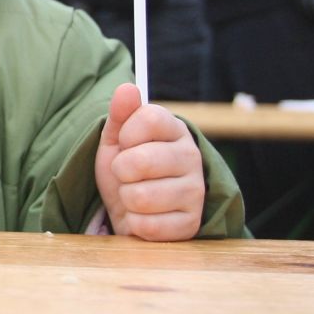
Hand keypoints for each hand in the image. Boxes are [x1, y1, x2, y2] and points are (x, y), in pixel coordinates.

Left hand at [93, 83, 204, 240]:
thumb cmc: (127, 169)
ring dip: (127, 199)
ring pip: (140, 196)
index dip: (126, 133)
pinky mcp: (191, 224)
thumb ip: (121, 113)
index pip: (148, 118)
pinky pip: (147, 225)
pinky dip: (135, 223)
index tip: (125, 143)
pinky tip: (144, 216)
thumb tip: (127, 88)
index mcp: (176, 129)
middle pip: (140, 160)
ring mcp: (195, 191)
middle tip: (127, 174)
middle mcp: (192, 157)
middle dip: (120, 171)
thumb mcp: (117, 139)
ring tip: (135, 195)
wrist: (133, 209)